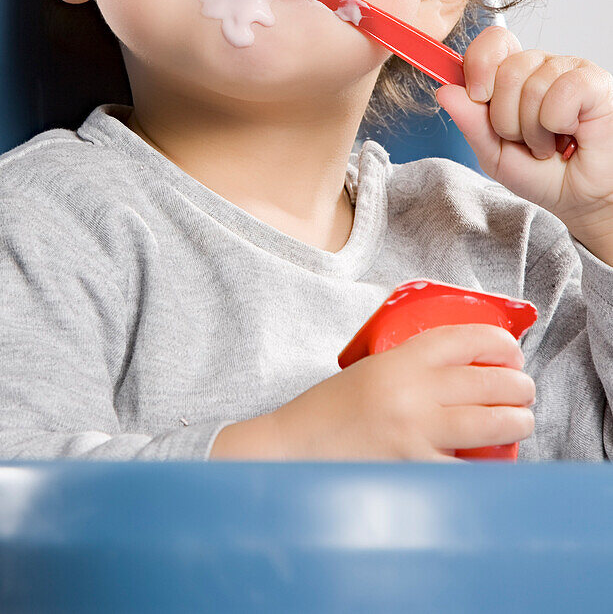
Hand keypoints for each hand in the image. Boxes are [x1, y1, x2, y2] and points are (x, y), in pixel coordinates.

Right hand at [263, 324, 534, 460]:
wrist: (289, 450)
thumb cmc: (326, 413)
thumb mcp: (369, 373)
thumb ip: (409, 370)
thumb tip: (458, 375)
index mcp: (399, 361)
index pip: (464, 339)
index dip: (499, 342)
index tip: (512, 351)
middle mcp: (412, 392)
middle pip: (490, 381)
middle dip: (519, 385)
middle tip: (523, 389)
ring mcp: (417, 434)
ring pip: (492, 422)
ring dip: (517, 420)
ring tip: (520, 420)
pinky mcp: (417, 473)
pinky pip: (471, 470)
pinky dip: (489, 466)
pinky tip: (496, 463)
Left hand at [435, 27, 612, 242]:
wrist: (582, 198)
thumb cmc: (542, 173)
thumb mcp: (494, 154)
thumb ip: (470, 123)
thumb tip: (445, 91)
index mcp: (512, 75)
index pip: (491, 42)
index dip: (478, 66)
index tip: (479, 98)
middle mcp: (539, 66)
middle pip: (504, 71)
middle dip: (506, 119)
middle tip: (524, 139)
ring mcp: (567, 70)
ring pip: (530, 85)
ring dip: (533, 129)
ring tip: (548, 142)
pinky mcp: (593, 81)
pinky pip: (561, 92)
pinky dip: (558, 123)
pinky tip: (569, 133)